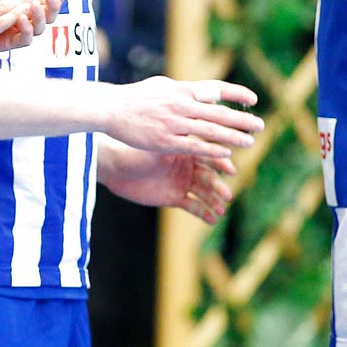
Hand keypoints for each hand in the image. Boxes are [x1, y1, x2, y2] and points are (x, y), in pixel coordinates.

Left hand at [100, 147, 237, 221]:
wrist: (116, 168)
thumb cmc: (135, 152)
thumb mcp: (158, 148)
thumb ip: (179, 142)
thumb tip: (199, 127)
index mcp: (186, 151)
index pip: (210, 157)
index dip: (221, 164)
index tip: (231, 170)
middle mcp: (187, 167)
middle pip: (209, 177)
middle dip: (218, 186)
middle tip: (227, 194)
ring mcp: (182, 182)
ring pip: (203, 193)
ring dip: (214, 201)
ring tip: (222, 209)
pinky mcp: (174, 197)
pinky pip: (193, 206)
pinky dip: (204, 212)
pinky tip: (213, 219)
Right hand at [105, 76, 263, 161]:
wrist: (110, 108)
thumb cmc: (135, 97)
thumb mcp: (162, 85)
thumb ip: (183, 91)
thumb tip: (203, 92)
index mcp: (181, 89)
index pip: (215, 89)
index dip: (236, 94)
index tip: (253, 99)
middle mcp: (181, 105)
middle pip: (218, 112)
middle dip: (241, 119)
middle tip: (260, 125)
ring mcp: (173, 124)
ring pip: (210, 131)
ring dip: (233, 136)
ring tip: (250, 141)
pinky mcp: (165, 142)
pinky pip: (193, 147)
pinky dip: (211, 150)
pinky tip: (226, 154)